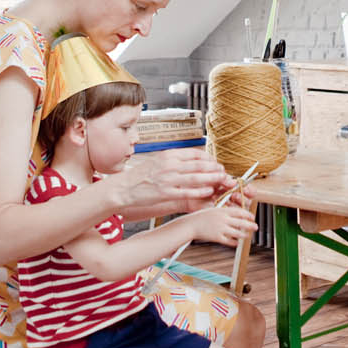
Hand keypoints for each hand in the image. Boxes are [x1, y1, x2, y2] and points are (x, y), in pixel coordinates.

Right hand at [115, 148, 229, 218]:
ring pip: (196, 178)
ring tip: (221, 180)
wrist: (123, 188)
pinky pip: (187, 192)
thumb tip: (190, 160)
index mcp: (168, 155)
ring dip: (211, 178)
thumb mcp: (157, 160)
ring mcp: (168, 179)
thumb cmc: (140, 175)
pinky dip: (200, 191)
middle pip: (199, 165)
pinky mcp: (166, 193)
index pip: (195, 154)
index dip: (209, 159)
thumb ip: (173, 160)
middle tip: (223, 171)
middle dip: (214, 168)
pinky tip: (209, 191)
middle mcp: (169, 165)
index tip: (216, 163)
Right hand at [192, 205, 256, 247]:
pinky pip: (229, 241)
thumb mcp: (214, 210)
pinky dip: (234, 242)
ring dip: (244, 234)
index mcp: (223, 211)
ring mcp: (221, 229)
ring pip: (237, 233)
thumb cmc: (201, 217)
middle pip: (241, 222)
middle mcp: (223, 219)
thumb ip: (225, 213)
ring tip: (247, 235)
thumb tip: (237, 216)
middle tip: (256, 227)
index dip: (248, 215)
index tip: (252, 217)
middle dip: (250, 225)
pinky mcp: (217, 237)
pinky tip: (237, 242)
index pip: (239, 212)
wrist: (191, 225)